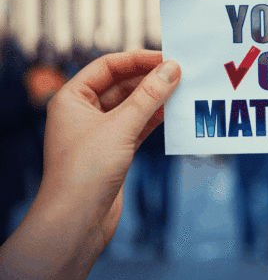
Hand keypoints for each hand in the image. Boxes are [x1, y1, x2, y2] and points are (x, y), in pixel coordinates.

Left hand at [40, 50, 180, 245]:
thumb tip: (172, 69)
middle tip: (180, 73)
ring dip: (155, 98)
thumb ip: (149, 96)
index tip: (167, 57)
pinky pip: (138, 125)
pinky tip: (174, 112)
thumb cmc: (86, 171)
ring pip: (132, 106)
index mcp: (73, 98)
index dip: (137, 59)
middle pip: (122, 85)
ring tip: (182, 90)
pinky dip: (155, 118)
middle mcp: (84, 112)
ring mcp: (100, 132)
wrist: (77, 221)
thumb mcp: (121, 126)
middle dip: (150, 79)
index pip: (108, 66)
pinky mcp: (115, 150)